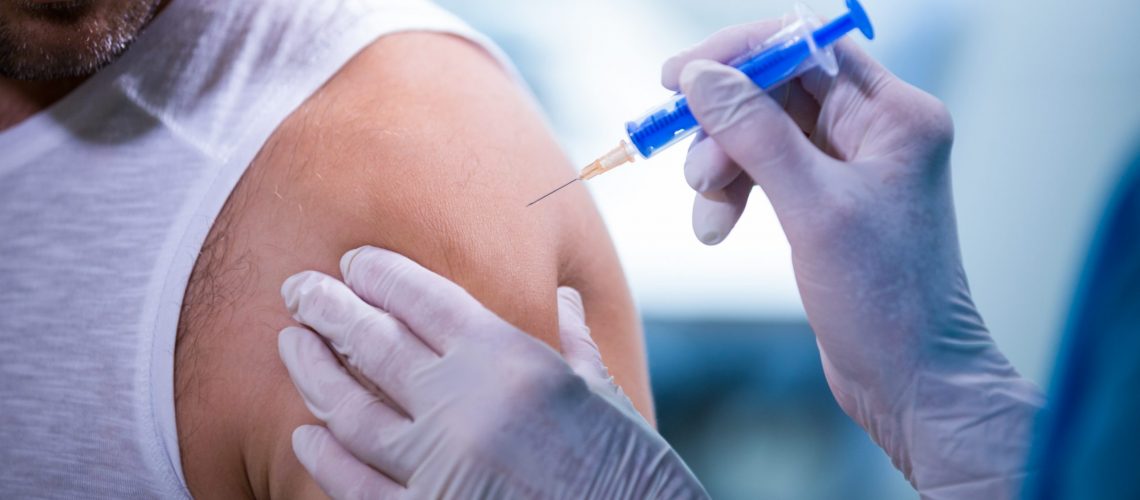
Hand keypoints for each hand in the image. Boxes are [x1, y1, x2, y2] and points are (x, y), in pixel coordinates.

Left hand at [277, 246, 706, 499]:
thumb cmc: (625, 467)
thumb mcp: (604, 398)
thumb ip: (574, 346)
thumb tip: (561, 302)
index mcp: (511, 363)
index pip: (427, 301)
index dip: (382, 275)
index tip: (354, 262)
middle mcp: (463, 408)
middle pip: (374, 344)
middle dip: (328, 308)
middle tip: (298, 289)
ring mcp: (437, 467)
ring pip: (350, 409)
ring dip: (313, 371)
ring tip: (292, 342)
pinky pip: (356, 484)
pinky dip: (326, 456)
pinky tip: (307, 433)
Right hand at [663, 21, 1043, 496]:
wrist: (912, 380)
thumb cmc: (886, 301)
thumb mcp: (813, 209)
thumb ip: (755, 134)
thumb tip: (701, 76)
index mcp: (895, 116)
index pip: (806, 48)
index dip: (739, 55)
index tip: (678, 76)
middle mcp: (875, 132)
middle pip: (776, 91)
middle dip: (724, 126)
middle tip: (695, 170)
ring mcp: (849, 167)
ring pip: (761, 133)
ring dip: (722, 167)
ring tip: (710, 214)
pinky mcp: (825, 201)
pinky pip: (763, 172)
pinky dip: (732, 193)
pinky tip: (715, 228)